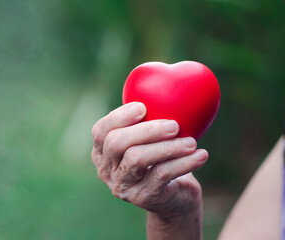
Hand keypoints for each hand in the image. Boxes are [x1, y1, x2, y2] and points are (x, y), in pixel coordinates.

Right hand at [91, 102, 207, 238]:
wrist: (174, 197)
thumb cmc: (161, 159)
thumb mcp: (149, 140)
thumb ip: (146, 120)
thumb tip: (164, 84)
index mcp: (102, 152)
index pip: (100, 131)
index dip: (118, 117)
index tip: (142, 107)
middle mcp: (107, 170)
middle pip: (116, 144)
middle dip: (146, 130)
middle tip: (174, 125)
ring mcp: (123, 186)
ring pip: (137, 159)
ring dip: (168, 146)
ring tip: (192, 141)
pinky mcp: (143, 198)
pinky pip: (161, 175)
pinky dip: (184, 162)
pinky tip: (202, 154)